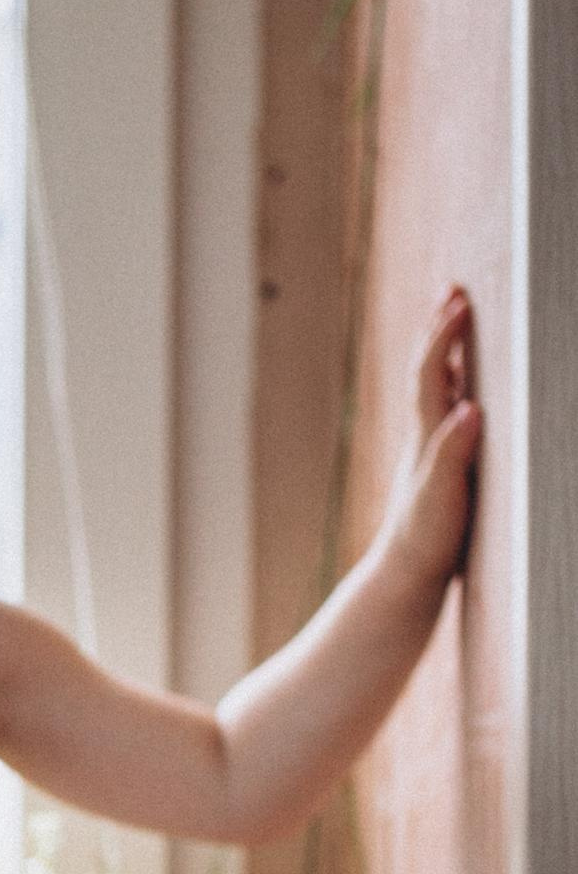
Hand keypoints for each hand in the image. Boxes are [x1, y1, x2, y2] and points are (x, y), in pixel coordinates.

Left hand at [378, 285, 480, 596]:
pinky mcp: (436, 472)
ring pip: (435, 392)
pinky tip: (461, 394)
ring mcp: (427, 454)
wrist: (403, 581)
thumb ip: (452, 453)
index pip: (430, 373)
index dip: (444, 335)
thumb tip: (470, 407)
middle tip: (453, 292)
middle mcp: (422, 439)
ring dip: (445, 354)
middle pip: (428, 372)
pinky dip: (453, 392)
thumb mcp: (440, 497)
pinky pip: (444, 418)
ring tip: (454, 326)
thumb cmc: (424, 542)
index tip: (459, 299)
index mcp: (425, 439)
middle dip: (440, 330)